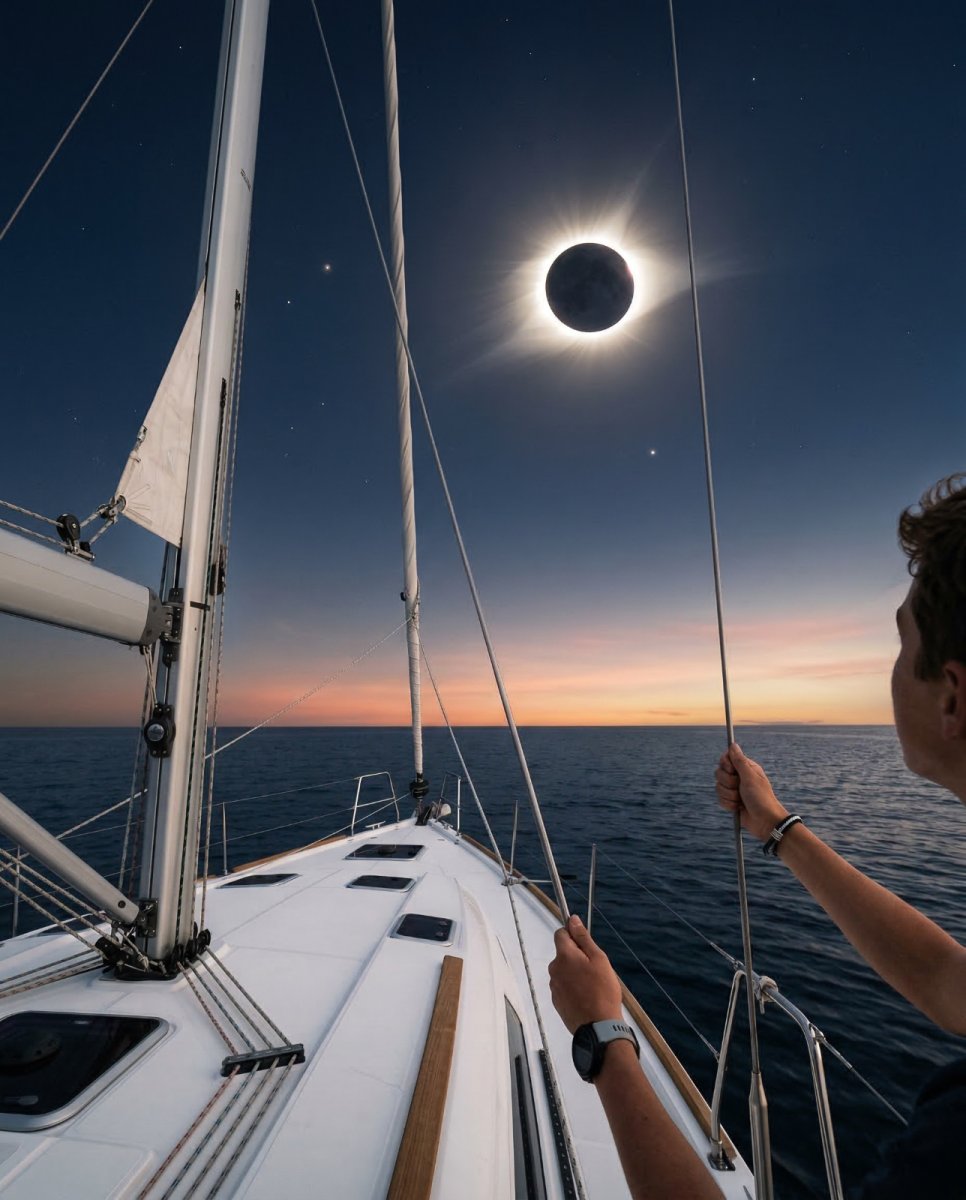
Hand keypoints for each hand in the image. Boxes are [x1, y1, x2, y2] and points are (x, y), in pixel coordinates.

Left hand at [548, 914, 622, 1033]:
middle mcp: (554, 969)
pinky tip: (586, 997)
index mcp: (564, 956)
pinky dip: (573, 988)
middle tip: (595, 969)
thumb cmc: (602, 991)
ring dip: (575, 973)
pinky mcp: (556, 1001)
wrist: (598, 1027)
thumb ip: (583, 938)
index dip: (573, 934)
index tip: (585, 944)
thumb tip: (572, 919)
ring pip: (564, 971)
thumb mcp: (599, 959)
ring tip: (592, 986)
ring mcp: (554, 986)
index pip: (561, 933)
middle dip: (577, 956)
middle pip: (563, 953)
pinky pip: (564, 986)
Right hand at [714, 742, 788, 841]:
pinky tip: (738, 808)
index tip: (732, 770)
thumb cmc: (761, 798)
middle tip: (740, 787)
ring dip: (729, 795)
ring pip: (718, 787)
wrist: (765, 822)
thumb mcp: (750, 777)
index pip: (726, 758)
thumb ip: (739, 761)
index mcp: (745, 768)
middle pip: (719, 772)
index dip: (726, 764)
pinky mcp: (730, 801)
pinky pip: (720, 799)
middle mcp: (739, 777)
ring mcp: (734, 790)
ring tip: (741, 800)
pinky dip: (728, 804)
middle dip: (728, 783)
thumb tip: (733, 745)